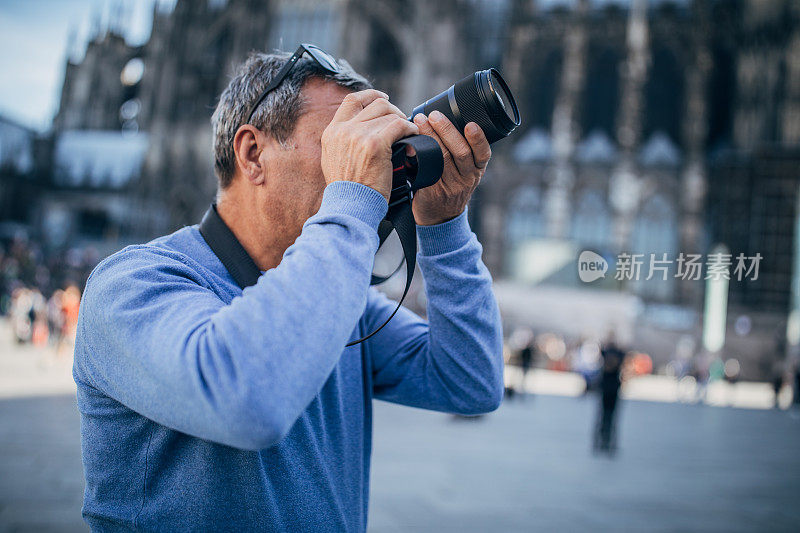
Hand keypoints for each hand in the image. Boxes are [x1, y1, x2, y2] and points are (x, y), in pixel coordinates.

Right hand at [321, 90, 418, 201]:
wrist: (350, 206)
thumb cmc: (348, 191)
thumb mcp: (334, 160)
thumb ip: (343, 141)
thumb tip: (359, 129)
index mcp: (332, 132)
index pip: (352, 100)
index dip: (370, 95)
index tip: (383, 98)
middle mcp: (343, 130)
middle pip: (375, 104)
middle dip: (392, 110)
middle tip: (401, 123)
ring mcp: (358, 135)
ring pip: (389, 113)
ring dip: (402, 121)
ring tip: (408, 133)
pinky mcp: (375, 144)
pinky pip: (399, 125)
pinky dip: (410, 129)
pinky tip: (412, 136)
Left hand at [411, 110, 490, 225]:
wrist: (440, 217)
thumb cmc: (450, 187)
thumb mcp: (463, 172)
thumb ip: (460, 151)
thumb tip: (442, 120)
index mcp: (477, 169)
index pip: (483, 153)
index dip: (478, 139)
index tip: (470, 124)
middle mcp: (467, 178)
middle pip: (461, 152)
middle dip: (447, 130)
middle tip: (434, 115)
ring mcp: (451, 186)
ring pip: (443, 159)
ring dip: (431, 137)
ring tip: (420, 122)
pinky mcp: (434, 192)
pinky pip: (428, 171)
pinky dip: (421, 155)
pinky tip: (413, 144)